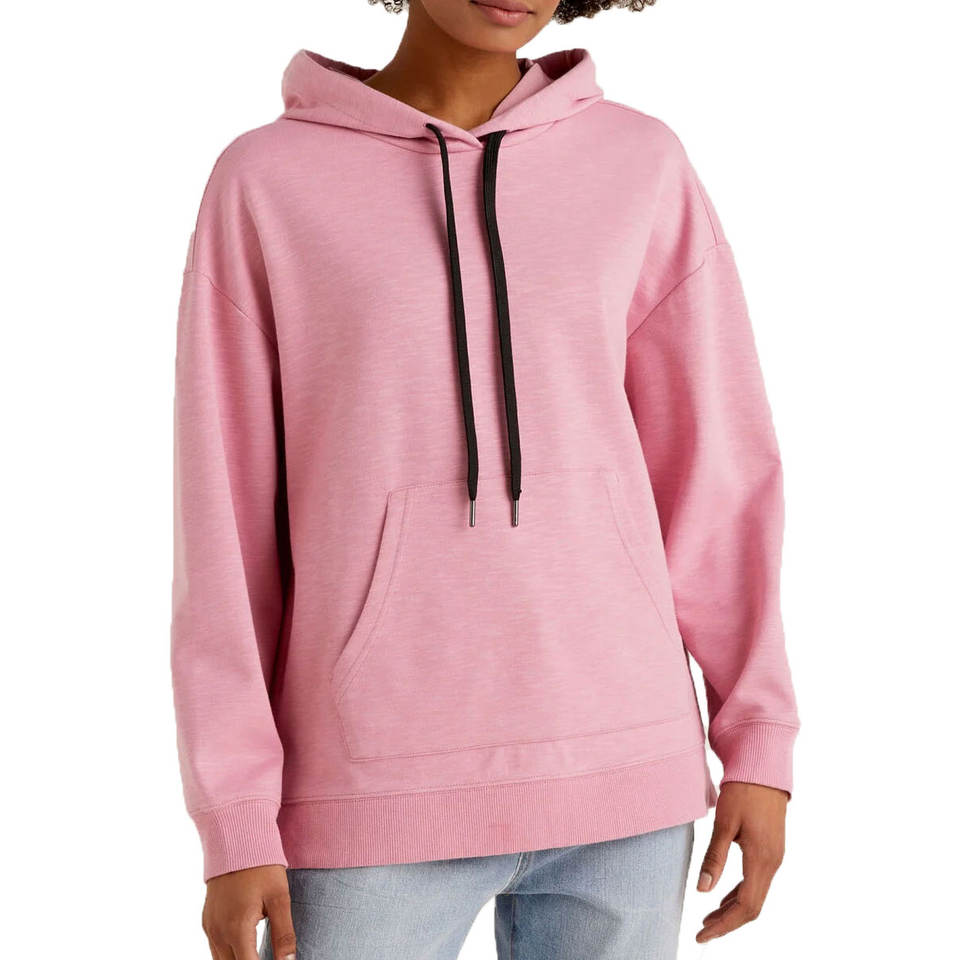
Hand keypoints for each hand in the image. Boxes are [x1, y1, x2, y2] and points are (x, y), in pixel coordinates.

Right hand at [202, 864, 295, 959]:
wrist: (236, 841)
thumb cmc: (261, 867)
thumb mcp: (279, 898)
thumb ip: (284, 934)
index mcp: (237, 929)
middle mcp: (218, 932)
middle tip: (270, 957)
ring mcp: (210, 927)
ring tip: (258, 955)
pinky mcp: (207, 921)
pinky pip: (215, 949)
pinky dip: (229, 955)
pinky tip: (245, 950)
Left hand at [695, 781, 787, 942]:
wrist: (764, 769)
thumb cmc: (743, 791)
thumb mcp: (725, 823)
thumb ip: (715, 857)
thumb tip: (702, 890)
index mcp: (762, 859)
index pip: (745, 906)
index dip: (724, 925)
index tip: (702, 935)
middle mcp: (772, 863)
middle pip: (752, 907)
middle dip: (727, 923)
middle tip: (702, 932)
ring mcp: (774, 857)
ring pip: (755, 896)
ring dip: (732, 910)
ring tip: (708, 919)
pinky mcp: (770, 850)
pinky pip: (757, 882)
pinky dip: (739, 895)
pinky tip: (723, 897)